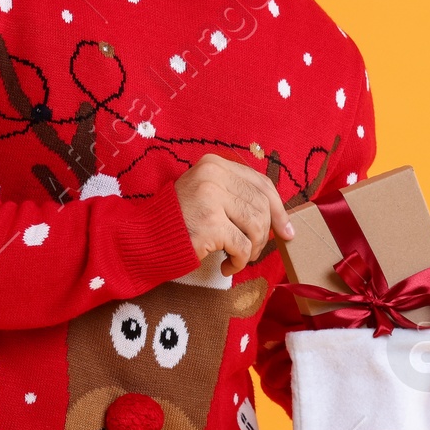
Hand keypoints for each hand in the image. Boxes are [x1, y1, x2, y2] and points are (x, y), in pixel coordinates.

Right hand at [174, 153, 293, 275]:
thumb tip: (282, 220)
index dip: (278, 208)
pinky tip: (226, 266)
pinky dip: (239, 261)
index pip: (261, 183)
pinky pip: (242, 247)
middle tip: (253, 251)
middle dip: (264, 234)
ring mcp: (211, 198)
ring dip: (253, 249)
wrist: (143, 237)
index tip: (286, 230)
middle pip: (261, 206)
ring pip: (256, 226)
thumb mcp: (207, 195)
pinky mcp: (210, 224)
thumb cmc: (178, 220)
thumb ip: (236, 197)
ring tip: (238, 258)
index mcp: (215, 164)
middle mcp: (213, 175)